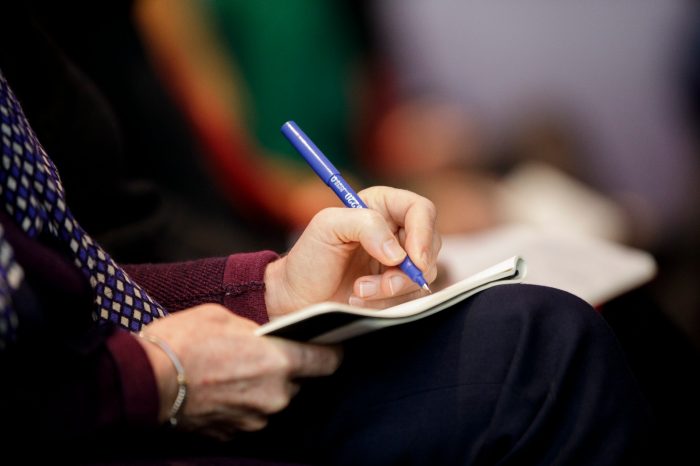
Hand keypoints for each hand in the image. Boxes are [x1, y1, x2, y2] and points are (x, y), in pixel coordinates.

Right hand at [137, 304, 341, 439]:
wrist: (142, 381)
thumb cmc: (183, 341)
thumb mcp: (224, 317)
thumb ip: (257, 331)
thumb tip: (267, 338)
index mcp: (280, 361)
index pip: (328, 361)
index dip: (330, 351)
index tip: (329, 346)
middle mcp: (275, 395)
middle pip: (297, 382)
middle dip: (285, 368)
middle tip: (259, 354)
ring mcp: (255, 419)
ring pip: (273, 399)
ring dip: (261, 387)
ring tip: (233, 370)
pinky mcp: (235, 434)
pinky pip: (250, 415)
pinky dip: (242, 403)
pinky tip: (222, 387)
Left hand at [264, 186, 440, 315]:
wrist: (296, 298)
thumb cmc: (308, 258)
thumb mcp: (327, 227)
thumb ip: (365, 225)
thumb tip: (397, 252)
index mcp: (381, 206)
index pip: (420, 210)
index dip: (423, 232)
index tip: (413, 259)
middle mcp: (394, 231)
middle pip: (429, 244)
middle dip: (409, 269)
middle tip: (384, 284)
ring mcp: (398, 261)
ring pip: (423, 274)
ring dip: (392, 288)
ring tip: (359, 291)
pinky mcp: (396, 287)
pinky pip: (411, 296)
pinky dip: (388, 302)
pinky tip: (360, 300)